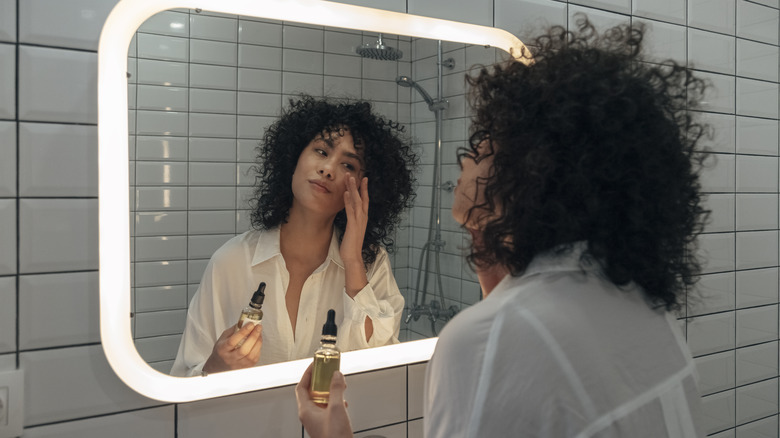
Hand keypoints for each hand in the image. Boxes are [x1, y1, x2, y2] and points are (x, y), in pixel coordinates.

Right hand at [202, 323, 261, 373]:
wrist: (219, 366)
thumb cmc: (222, 351)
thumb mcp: (223, 338)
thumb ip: (234, 330)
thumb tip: (245, 321)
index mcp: (222, 350)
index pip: (233, 341)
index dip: (243, 332)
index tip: (250, 324)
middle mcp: (230, 359)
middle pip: (244, 350)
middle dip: (253, 336)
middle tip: (258, 327)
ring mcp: (238, 365)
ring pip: (251, 355)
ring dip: (258, 341)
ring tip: (259, 333)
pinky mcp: (246, 368)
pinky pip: (255, 357)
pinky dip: (258, 347)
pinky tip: (258, 341)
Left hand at [296, 362, 352, 437]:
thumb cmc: (334, 437)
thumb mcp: (336, 408)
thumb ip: (336, 389)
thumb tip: (335, 375)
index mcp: (306, 410)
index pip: (301, 387)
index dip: (308, 374)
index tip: (315, 365)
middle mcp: (309, 415)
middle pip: (311, 391)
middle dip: (321, 380)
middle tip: (328, 371)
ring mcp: (317, 419)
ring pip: (320, 399)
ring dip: (329, 390)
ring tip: (338, 384)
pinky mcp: (325, 423)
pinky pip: (327, 407)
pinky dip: (334, 400)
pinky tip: (342, 400)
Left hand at [341, 174, 368, 296]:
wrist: (353, 258)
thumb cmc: (351, 246)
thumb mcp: (352, 230)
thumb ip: (352, 221)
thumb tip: (349, 214)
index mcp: (363, 219)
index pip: (365, 201)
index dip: (364, 190)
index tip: (363, 179)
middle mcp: (363, 218)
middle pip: (362, 198)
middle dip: (358, 186)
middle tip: (356, 174)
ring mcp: (359, 221)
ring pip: (357, 201)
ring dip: (353, 189)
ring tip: (350, 178)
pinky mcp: (353, 225)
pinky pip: (351, 211)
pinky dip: (348, 201)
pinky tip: (345, 193)